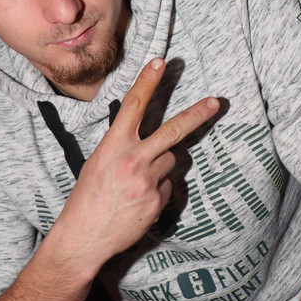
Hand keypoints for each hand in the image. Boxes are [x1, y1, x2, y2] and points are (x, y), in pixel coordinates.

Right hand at [56, 58, 219, 273]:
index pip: (133, 106)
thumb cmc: (87, 198)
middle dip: (197, 115)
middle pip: (173, 131)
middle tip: (216, 102)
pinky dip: (157, 190)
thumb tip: (153, 144)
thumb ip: (124, 148)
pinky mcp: (157, 201)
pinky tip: (137, 201)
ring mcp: (147, 182)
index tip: (160, 62)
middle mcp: (132, 161)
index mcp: (113, 147)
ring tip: (135, 184)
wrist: (83, 238)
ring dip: (160, 166)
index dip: (147, 82)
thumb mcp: (98, 163)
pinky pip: (168, 185)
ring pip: (171, 160)